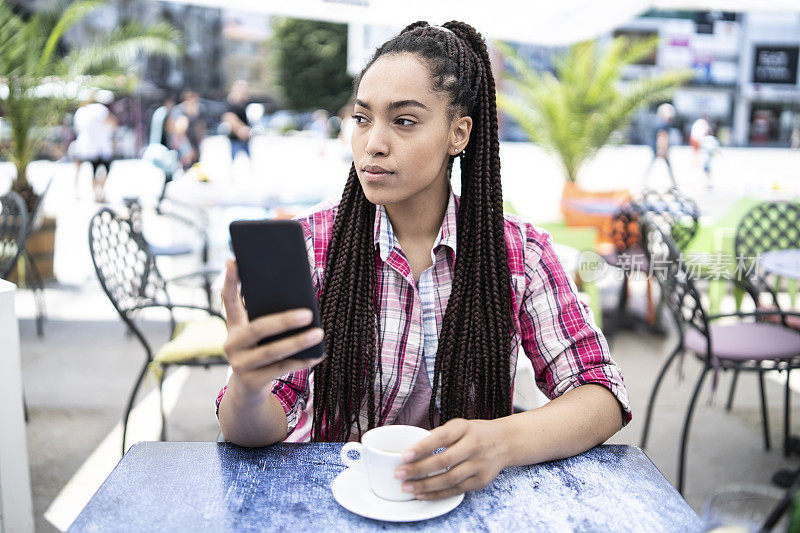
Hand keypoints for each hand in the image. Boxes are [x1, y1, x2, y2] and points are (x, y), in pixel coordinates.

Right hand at [221, 259, 323, 398]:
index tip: (233, 260)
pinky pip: (281, 369)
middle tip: (308, 313)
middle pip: (258, 329)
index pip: (228, 300)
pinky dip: (301, 361)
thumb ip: (267, 315)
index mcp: (233, 327)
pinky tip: (318, 354)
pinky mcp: (252, 381)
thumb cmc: (259, 351)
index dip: (230, 281)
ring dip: (298, 342)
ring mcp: (240, 364)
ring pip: (272, 352)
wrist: (247, 390)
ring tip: (318, 333)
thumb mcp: (256, 334)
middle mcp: (231, 344)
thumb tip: (298, 295)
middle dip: (284, 320)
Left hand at [393, 418, 506, 499]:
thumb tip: (412, 449)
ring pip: (449, 478)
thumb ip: (439, 435)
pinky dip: (437, 494)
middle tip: (399, 474)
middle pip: (443, 460)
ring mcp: (478, 465)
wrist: (505, 442)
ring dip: (425, 485)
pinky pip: (455, 490)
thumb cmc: (474, 433)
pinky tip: (422, 494)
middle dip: (418, 469)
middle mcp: (473, 446)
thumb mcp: (459, 425)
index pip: (441, 437)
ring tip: (406, 487)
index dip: (422, 447)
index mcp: (464, 428)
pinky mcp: (481, 481)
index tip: (404, 455)